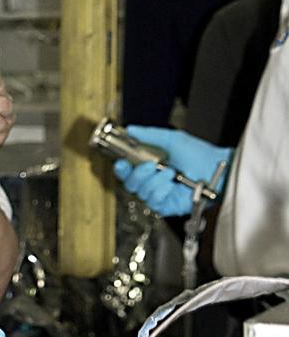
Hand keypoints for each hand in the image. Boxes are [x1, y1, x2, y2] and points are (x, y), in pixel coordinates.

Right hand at [112, 125, 232, 216]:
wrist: (216, 169)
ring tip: (171, 172)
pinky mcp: (167, 206)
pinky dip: (162, 191)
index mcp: (150, 165)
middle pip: (130, 184)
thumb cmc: (199, 154)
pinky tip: (172, 184)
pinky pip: (154, 202)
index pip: (127, 170)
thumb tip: (130, 130)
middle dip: (138, 174)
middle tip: (151, 165)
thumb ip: (149, 135)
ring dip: (155, 181)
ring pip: (142, 192)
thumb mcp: (172, 139)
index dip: (121, 168)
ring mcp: (159, 195)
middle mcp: (152, 181)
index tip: (122, 162)